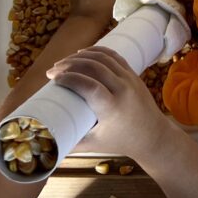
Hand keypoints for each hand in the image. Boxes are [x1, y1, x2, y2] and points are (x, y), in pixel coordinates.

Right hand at [48, 46, 172, 158]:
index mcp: (113, 107)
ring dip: (81, 56)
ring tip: (62, 63)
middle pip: (94, 67)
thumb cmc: (121, 142)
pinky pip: (114, 56)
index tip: (53, 80)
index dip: (70, 79)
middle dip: (69, 65)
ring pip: (103, 58)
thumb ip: (70, 142)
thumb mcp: (95, 145)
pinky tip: (82, 54)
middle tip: (52, 71)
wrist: (153, 136)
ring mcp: (130, 79)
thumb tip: (44, 141)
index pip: (89, 85)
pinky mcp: (133, 74)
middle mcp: (123, 89)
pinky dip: (96, 52)